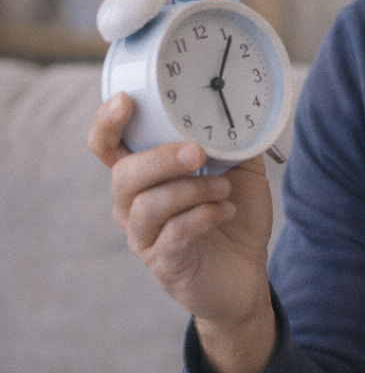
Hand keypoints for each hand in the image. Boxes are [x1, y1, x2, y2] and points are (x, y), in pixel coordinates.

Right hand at [88, 92, 276, 372]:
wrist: (249, 272)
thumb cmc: (234, 214)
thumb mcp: (240, 170)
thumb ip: (232, 140)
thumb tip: (238, 108)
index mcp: (145, 176)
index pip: (107, 147)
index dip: (107, 124)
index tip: (127, 101)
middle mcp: (134, 206)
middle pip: (123, 176)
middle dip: (161, 159)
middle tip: (198, 152)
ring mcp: (145, 238)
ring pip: (147, 206)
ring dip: (191, 191)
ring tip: (224, 189)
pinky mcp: (164, 265)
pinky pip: (172, 236)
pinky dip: (203, 217)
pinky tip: (226, 211)